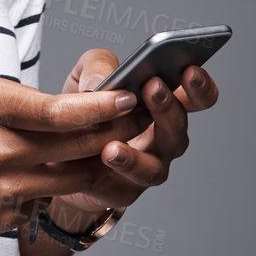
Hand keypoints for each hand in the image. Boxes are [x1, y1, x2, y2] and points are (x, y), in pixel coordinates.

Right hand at [0, 70, 147, 240]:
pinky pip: (48, 199)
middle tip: (138, 119)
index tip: (129, 96)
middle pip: (79, 145)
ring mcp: (3, 189)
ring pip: (74, 177)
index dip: (103, 105)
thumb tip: (65, 105)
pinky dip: (58, 185)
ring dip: (96, 161)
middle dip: (116, 131)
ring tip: (110, 145)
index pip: (61, 111)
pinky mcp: (4, 218)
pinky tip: (58, 172)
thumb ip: (15, 94)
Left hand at [40, 48, 219, 230]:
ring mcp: (148, 165)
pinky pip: (128, 183)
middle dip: (169, 106)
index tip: (190, 70)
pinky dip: (119, 169)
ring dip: (137, 154)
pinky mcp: (127, 189)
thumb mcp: (86, 75)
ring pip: (156, 165)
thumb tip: (101, 79)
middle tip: (153, 87)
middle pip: (179, 125)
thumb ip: (98, 65)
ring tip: (114, 144)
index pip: (194, 95)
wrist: (56, 154)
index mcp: (162, 104)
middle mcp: (162, 136)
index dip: (199, 85)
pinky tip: (107, 155)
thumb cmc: (83, 109)